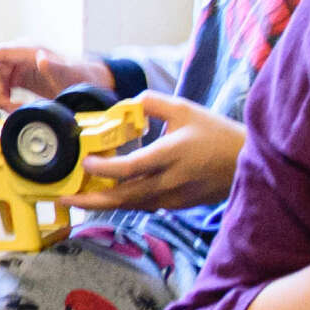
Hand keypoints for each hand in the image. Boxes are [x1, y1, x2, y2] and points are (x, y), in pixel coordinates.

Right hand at [0, 43, 107, 105]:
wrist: (88, 84)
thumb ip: (54, 68)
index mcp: (30, 51)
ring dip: (0, 98)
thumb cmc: (80, 80)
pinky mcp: (16, 75)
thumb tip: (40, 57)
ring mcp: (17, 65)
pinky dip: (3, 98)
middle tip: (13, 109)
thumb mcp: (69, 78)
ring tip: (18, 109)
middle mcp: (20, 55)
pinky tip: (15, 105)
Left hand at [71, 92, 243, 210]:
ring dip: (104, 203)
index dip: (107, 168)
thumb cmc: (215, 133)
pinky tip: (107, 196)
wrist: (245, 163)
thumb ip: (153, 104)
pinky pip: (143, 205)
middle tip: (64, 196)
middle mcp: (170, 181)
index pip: (132, 167)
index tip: (86, 162)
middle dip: (91, 199)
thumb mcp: (185, 109)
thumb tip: (127, 104)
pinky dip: (123, 202)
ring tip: (78, 198)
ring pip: (131, 205)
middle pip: (124, 197)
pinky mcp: (175, 205)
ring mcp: (173, 197)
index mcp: (172, 155)